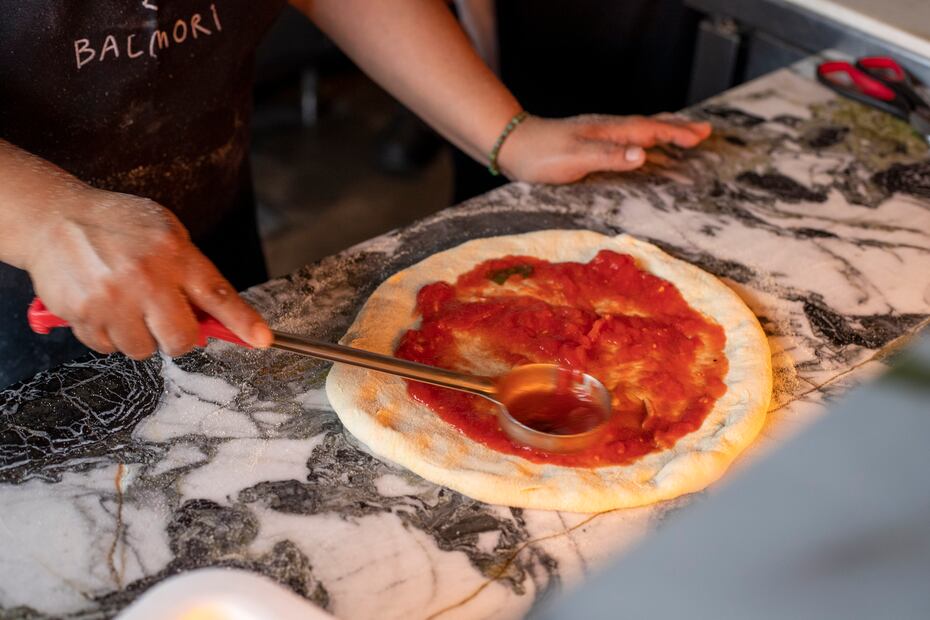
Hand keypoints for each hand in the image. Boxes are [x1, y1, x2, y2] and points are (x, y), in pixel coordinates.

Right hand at [26, 186, 271, 359]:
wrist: (54, 217)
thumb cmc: (118, 225)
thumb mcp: (166, 233)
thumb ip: (191, 272)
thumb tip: (215, 319)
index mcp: (174, 254)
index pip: (218, 295)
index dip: (243, 322)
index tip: (262, 340)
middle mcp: (144, 278)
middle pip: (181, 338)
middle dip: (180, 338)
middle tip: (169, 323)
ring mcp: (111, 299)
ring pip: (143, 350)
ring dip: (141, 337)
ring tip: (129, 307)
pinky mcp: (81, 314)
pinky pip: (108, 348)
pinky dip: (110, 336)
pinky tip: (104, 308)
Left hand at [497, 113, 711, 183]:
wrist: (513, 146)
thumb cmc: (541, 155)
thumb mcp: (575, 158)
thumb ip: (609, 155)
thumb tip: (643, 154)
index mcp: (608, 131)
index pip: (649, 130)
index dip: (675, 134)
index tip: (700, 136)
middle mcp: (607, 129)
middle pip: (650, 125)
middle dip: (678, 128)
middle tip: (706, 131)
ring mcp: (599, 134)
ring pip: (640, 129)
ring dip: (665, 131)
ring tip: (686, 133)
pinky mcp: (591, 143)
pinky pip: (628, 137)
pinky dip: (646, 138)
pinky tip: (645, 145)